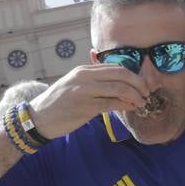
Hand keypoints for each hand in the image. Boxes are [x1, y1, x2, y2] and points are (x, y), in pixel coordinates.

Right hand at [28, 63, 151, 139]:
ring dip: (135, 96)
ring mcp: (84, 92)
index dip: (133, 75)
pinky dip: (125, 105)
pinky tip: (131, 108)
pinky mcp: (85, 107)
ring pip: (119, 88)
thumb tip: (119, 83)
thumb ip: (94, 81)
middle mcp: (84, 78)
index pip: (116, 67)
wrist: (38, 118)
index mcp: (83, 70)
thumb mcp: (74, 84)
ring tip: (141, 103)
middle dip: (138, 84)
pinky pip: (112, 104)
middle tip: (146, 93)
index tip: (142, 84)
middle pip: (121, 74)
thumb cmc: (59, 103)